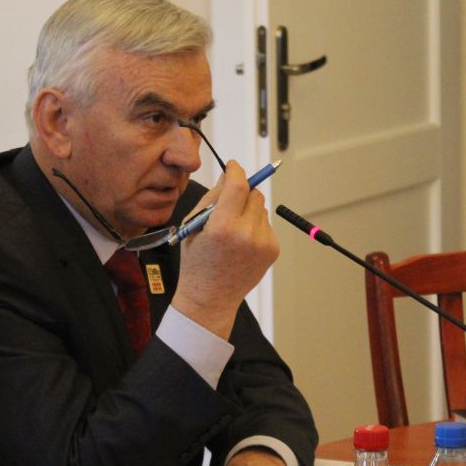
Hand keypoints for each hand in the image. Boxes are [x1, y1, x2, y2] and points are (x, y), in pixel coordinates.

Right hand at [173, 160, 279, 338]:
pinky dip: (255, 226)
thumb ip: (212, 198)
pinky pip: (266, 225)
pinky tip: (241, 243)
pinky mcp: (272, 250)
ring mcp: (262, 243)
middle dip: (242, 192)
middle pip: (254, 194)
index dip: (236, 171)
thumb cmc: (196, 262)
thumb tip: (229, 175)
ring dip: (248, 210)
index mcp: (222, 227)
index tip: (233, 166)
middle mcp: (246, 234)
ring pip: (261, 209)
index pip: (238, 185)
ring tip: (232, 230)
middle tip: (229, 202)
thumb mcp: (193, 226)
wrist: (210, 298)